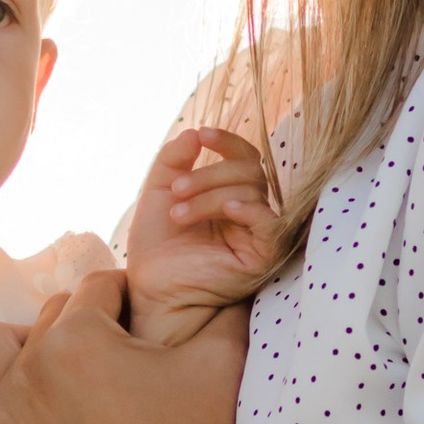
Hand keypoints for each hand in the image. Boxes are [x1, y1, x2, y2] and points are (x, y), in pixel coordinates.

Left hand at [0, 269, 247, 423]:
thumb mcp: (219, 360)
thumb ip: (222, 306)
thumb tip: (226, 277)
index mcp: (79, 338)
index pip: (96, 287)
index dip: (125, 297)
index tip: (137, 316)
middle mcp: (29, 371)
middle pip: (48, 315)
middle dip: (83, 323)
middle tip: (113, 354)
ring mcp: (2, 419)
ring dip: (22, 346)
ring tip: (61, 370)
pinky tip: (35, 408)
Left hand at [121, 129, 276, 341]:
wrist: (153, 290)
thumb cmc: (157, 248)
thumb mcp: (159, 193)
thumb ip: (174, 160)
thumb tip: (195, 133)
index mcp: (230, 196)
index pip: (245, 158)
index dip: (227, 141)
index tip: (203, 134)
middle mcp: (249, 212)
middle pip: (248, 171)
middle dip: (209, 174)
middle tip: (177, 191)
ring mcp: (258, 234)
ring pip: (252, 192)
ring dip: (210, 195)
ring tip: (179, 215)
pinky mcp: (264, 257)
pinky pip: (270, 224)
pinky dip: (249, 209)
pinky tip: (227, 210)